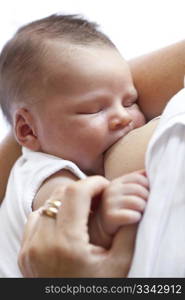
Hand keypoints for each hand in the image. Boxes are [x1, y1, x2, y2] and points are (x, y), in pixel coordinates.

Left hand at [18, 176, 134, 276]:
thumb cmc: (98, 292)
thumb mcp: (119, 265)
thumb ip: (127, 232)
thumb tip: (131, 206)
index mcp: (67, 244)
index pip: (76, 193)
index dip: (93, 183)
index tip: (106, 186)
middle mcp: (42, 244)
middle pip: (60, 195)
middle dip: (82, 190)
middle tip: (97, 199)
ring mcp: (29, 250)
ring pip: (46, 206)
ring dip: (66, 202)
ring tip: (83, 212)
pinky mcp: (24, 254)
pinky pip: (35, 221)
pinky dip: (52, 215)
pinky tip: (66, 225)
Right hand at [89, 170, 148, 247]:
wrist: (100, 229)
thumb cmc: (118, 209)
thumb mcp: (124, 192)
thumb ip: (136, 180)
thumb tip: (149, 171)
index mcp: (116, 182)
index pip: (139, 178)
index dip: (148, 186)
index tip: (148, 195)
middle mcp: (111, 190)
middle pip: (140, 190)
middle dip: (147, 199)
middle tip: (145, 207)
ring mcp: (110, 203)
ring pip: (138, 202)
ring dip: (143, 209)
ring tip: (140, 213)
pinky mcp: (110, 217)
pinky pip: (132, 215)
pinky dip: (137, 218)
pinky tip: (134, 219)